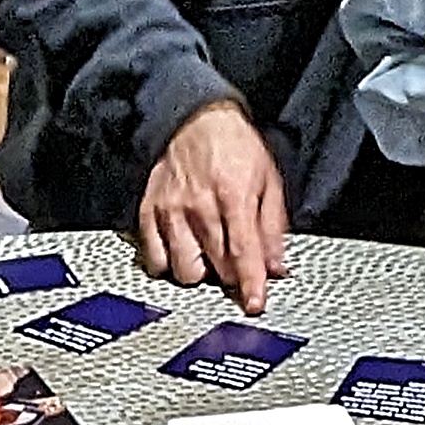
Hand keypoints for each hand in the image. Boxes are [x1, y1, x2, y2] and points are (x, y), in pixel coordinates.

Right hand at [137, 101, 289, 314]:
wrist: (196, 119)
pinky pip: (153, 258)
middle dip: (230, 276)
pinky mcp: (148, 212)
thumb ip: (273, 227)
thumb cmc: (235, 147)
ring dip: (200, 271)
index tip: (255, 305)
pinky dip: (168, 264)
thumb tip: (276, 267)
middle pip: (216, 267)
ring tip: (207, 257)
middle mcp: (199, 207)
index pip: (243, 254)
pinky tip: (181, 252)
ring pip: (182, 269)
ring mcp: (170, 211)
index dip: (251, 285)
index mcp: (234, 197)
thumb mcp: (268, 181)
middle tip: (235, 265)